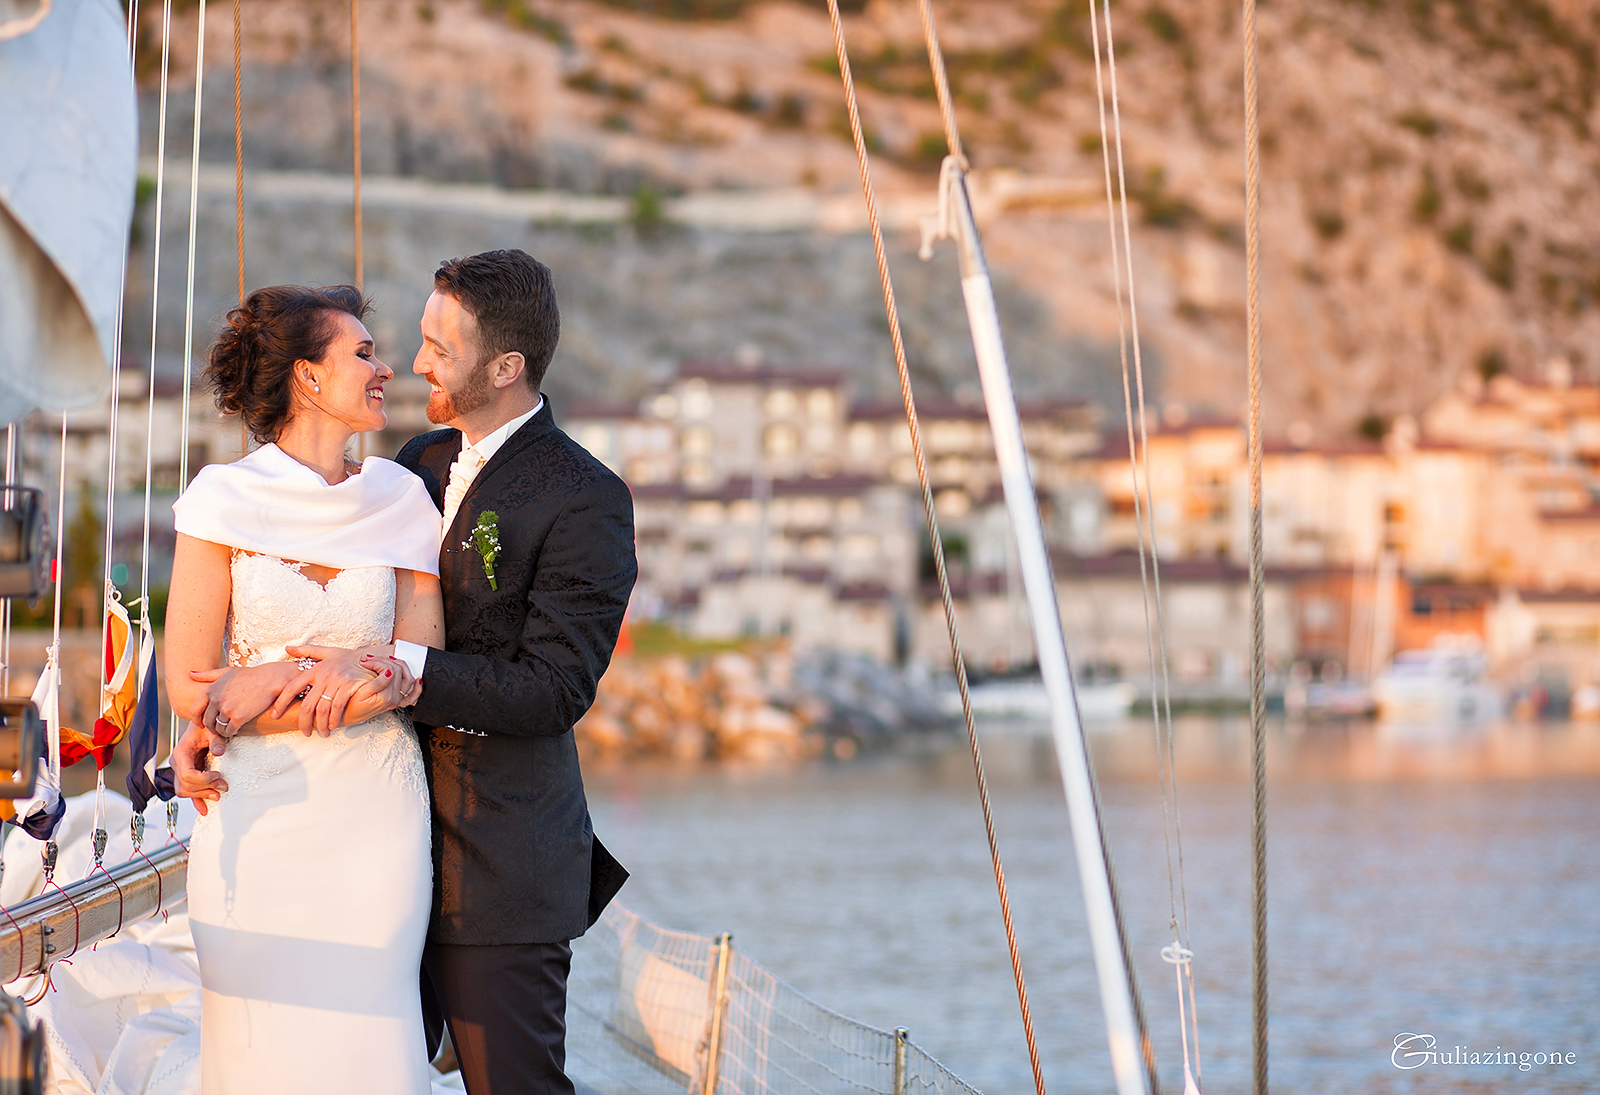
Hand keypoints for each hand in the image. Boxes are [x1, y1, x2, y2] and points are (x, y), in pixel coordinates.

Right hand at [171, 720, 226, 815]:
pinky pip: (187, 791)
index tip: (218, 775)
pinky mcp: (186, 775)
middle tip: (224, 786)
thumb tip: (219, 752)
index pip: (187, 774)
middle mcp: (177, 764)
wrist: (201, 725)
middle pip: (185, 786)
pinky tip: (205, 809)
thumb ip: (216, 740)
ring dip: (201, 795)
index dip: (203, 779)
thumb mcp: (213, 730)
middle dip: (205, 789)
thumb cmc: (206, 727)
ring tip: (219, 795)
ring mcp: (180, 771)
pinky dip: (196, 800)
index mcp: (181, 753)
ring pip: (184, 791)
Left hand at [189, 662, 298, 752]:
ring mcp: (227, 709)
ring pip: (217, 728)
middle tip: (219, 728)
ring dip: (222, 731)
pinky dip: (231, 733)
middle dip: (211, 727)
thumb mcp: (227, 672)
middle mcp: (216, 699)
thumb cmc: (250, 675)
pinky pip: (229, 731)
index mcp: (211, 689)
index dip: (197, 719)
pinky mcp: (238, 717)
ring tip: (229, 728)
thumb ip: (208, 675)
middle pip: (207, 721)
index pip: (195, 710)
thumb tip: (190, 673)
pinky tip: (236, 729)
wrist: (270, 679)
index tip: (202, 723)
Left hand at [279, 645, 417, 734]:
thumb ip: (307, 651)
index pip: (291, 687)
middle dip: (303, 722)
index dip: (281, 702)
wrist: (372, 658)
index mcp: (314, 669)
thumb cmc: (348, 658)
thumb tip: (287, 649)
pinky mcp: (349, 685)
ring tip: (321, 732)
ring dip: (320, 724)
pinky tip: (333, 725)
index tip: (274, 715)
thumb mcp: (327, 653)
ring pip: (321, 708)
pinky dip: (333, 718)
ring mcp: (336, 680)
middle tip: (304, 732)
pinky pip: (337, 706)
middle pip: (306, 704)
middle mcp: (323, 675)